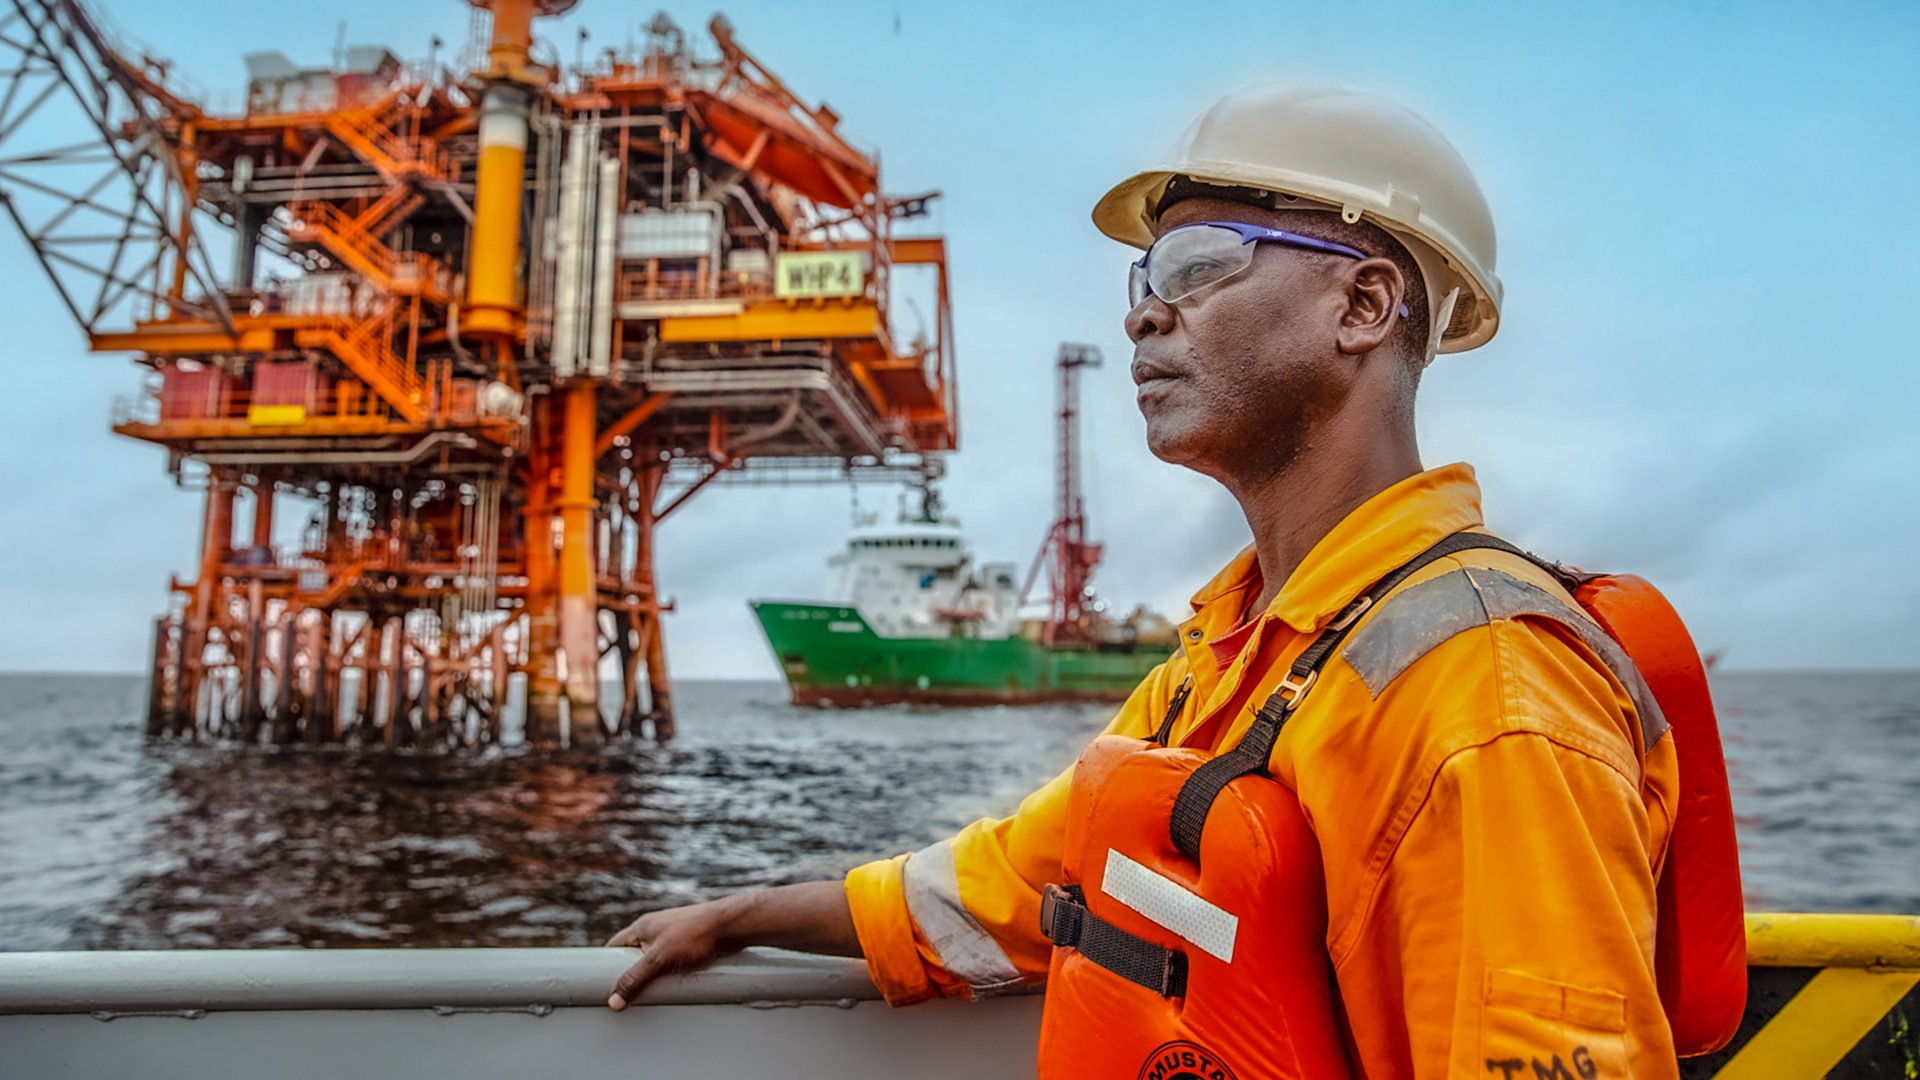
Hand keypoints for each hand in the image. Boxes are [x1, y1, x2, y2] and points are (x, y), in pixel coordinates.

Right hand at [605, 897, 742, 1010]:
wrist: (731, 925)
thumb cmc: (694, 935)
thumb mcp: (658, 960)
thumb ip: (634, 980)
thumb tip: (614, 1001)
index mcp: (641, 927)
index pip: (614, 946)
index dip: (605, 964)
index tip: (602, 984)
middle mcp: (655, 928)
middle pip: (633, 953)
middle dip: (629, 972)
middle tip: (626, 994)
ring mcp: (672, 934)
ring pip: (653, 957)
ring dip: (650, 974)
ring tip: (649, 992)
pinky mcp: (689, 941)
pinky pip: (670, 959)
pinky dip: (667, 972)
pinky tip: (671, 983)